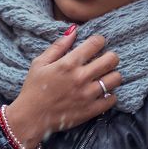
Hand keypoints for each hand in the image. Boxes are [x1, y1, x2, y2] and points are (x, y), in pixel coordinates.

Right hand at [6, 27, 121, 146]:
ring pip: (116, 78)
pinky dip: (110, 95)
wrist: (31, 118)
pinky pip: (112, 99)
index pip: (96, 43)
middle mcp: (81, 77)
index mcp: (69, 63)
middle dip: (110, 56)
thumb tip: (73, 30)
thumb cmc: (33, 89)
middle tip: (104, 60)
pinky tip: (102, 93)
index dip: (99, 40)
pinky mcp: (91, 110)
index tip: (97, 44)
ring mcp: (88, 95)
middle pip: (111, 59)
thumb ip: (58, 46)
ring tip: (104, 77)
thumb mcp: (40, 63)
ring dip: (112, 75)